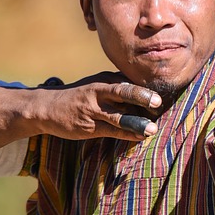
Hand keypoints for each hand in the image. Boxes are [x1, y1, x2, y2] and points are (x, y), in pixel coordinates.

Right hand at [41, 73, 161, 140]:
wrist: (47, 106)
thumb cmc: (81, 96)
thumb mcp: (99, 85)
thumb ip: (121, 87)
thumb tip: (150, 92)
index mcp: (106, 78)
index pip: (131, 81)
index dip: (149, 87)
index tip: (168, 91)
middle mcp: (100, 90)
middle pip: (123, 91)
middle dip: (142, 96)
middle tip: (158, 102)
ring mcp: (93, 109)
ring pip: (117, 115)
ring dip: (136, 121)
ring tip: (152, 129)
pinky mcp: (88, 126)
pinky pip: (110, 130)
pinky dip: (126, 134)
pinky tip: (138, 136)